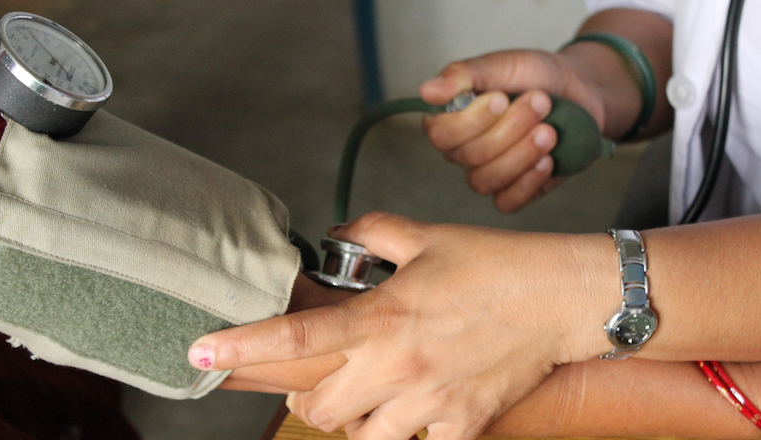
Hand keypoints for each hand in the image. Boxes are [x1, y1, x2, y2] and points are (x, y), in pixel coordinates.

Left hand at [189, 212, 615, 439]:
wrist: (560, 298)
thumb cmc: (494, 264)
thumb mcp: (426, 236)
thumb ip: (371, 234)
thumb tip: (339, 237)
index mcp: (382, 317)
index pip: (296, 335)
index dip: (241, 346)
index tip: (200, 353)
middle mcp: (397, 366)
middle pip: (315, 406)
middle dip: (307, 393)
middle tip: (325, 371)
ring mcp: (428, 402)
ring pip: (358, 436)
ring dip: (354, 417)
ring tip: (373, 391)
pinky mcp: (461, 424)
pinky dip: (408, 430)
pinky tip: (421, 402)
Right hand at [419, 50, 604, 212]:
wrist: (577, 89)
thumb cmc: (533, 75)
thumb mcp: (500, 65)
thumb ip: (463, 75)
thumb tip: (426, 91)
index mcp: (453, 120)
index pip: (440, 135)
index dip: (470, 121)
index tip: (501, 97)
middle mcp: (465, 151)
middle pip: (469, 156)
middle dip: (510, 128)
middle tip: (540, 102)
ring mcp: (489, 173)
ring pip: (486, 181)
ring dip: (521, 155)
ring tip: (549, 131)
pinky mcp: (515, 191)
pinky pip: (507, 203)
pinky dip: (527, 183)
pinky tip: (547, 160)